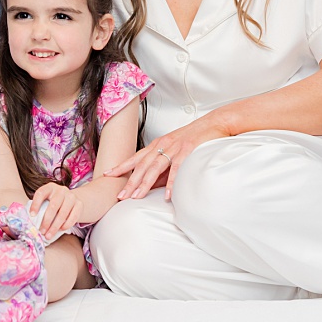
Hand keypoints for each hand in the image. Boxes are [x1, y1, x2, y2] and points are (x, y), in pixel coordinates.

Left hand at [29, 183, 81, 236]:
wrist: (71, 200)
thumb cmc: (54, 203)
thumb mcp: (46, 201)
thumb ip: (39, 207)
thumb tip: (28, 219)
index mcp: (50, 187)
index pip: (41, 193)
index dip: (35, 204)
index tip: (32, 216)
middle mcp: (61, 190)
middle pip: (53, 206)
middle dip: (46, 221)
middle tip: (42, 231)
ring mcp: (71, 196)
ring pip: (63, 213)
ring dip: (55, 226)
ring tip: (49, 235)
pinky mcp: (79, 204)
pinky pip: (73, 216)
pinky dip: (67, 224)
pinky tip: (61, 230)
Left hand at [107, 117, 228, 202]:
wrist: (213, 124)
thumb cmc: (194, 139)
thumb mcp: (174, 150)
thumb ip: (162, 167)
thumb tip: (150, 185)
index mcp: (158, 144)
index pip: (136, 157)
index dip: (121, 166)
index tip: (108, 174)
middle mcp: (163, 145)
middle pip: (142, 165)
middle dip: (130, 181)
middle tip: (120, 196)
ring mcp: (175, 148)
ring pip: (156, 167)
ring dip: (145, 183)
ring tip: (136, 197)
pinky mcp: (188, 150)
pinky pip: (177, 169)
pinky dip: (171, 182)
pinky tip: (166, 195)